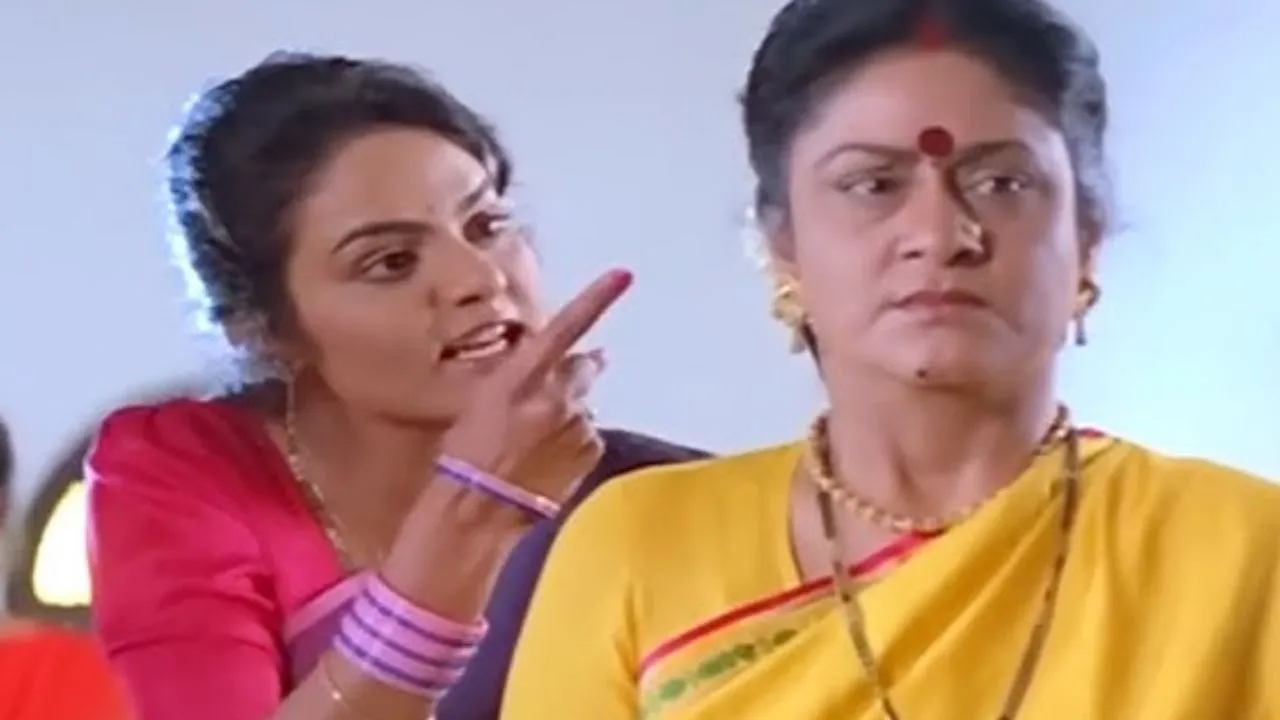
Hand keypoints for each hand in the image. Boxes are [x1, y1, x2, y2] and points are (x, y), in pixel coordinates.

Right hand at [438, 269, 632, 514]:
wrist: (476, 512)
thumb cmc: (464, 455)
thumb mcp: (481, 401)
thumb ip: (522, 377)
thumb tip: (562, 362)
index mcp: (521, 377)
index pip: (564, 328)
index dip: (595, 299)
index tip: (624, 275)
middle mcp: (557, 397)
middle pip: (583, 368)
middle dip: (575, 374)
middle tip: (547, 400)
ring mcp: (578, 425)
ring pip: (583, 407)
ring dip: (569, 415)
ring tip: (534, 444)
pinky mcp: (590, 452)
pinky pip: (588, 436)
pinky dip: (573, 442)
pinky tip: (546, 461)